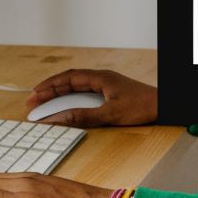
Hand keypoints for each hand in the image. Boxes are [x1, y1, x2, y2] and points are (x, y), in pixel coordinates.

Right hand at [25, 68, 158, 126]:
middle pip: (69, 82)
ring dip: (60, 95)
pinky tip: (65, 107)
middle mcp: (101, 78)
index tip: (34, 95)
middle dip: (49, 91)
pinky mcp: (110, 94)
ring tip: (43, 105)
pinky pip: (85, 94)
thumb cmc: (141, 107)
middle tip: (32, 103)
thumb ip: (83, 116)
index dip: (49, 86)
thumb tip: (58, 119)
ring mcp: (106, 85)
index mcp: (100, 77)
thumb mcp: (109, 114)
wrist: (164, 106)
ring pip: (76, 88)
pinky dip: (72, 99)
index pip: (68, 78)